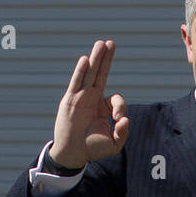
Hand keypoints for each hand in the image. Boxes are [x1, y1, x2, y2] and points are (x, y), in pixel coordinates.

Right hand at [50, 39, 128, 167]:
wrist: (73, 154)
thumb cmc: (92, 149)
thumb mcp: (114, 143)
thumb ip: (122, 132)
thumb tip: (125, 119)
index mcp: (102, 107)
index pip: (115, 98)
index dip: (120, 106)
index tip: (118, 119)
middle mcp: (91, 99)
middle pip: (100, 74)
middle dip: (105, 59)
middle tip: (110, 43)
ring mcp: (80, 98)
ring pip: (89, 74)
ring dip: (95, 59)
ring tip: (101, 44)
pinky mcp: (70, 101)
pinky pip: (76, 83)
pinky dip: (81, 72)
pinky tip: (86, 60)